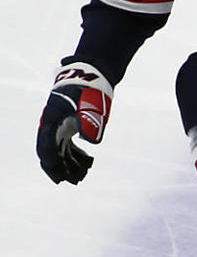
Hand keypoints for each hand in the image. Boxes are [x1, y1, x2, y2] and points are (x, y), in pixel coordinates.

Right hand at [36, 62, 112, 183]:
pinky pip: (68, 145)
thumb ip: (89, 122)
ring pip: (61, 151)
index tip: (60, 178)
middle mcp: (52, 125)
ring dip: (70, 164)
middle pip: (52, 153)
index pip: (46, 148)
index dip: (52, 164)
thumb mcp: (89, 105)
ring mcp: (60, 126)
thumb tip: (91, 142)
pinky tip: (88, 162)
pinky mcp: (69, 126)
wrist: (91, 75)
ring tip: (84, 175)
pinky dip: (76, 155)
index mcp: (51, 121)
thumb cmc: (88, 89)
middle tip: (74, 182)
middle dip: (61, 169)